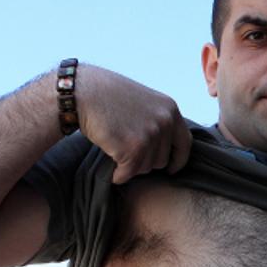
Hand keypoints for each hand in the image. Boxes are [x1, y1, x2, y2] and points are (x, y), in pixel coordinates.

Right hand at [75, 64, 192, 183]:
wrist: (82, 91)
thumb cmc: (107, 96)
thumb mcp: (144, 102)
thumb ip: (159, 120)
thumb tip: (167, 147)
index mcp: (170, 110)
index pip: (185, 144)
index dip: (178, 160)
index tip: (171, 169)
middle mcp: (165, 122)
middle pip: (162, 160)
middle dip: (145, 161)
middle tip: (125, 150)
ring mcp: (150, 136)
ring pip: (145, 168)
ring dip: (130, 166)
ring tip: (116, 149)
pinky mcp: (133, 149)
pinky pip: (129, 174)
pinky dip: (119, 175)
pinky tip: (111, 167)